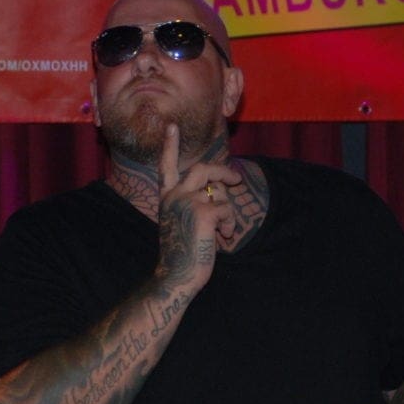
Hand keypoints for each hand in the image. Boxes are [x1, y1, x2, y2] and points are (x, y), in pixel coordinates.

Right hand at [155, 122, 242, 288]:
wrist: (176, 277)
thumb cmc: (183, 254)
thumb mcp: (184, 222)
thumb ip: (196, 202)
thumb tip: (221, 188)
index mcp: (166, 199)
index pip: (166, 167)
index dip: (169, 146)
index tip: (171, 126)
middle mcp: (174, 196)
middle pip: (202, 169)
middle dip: (222, 171)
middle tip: (237, 178)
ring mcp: (187, 202)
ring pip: (220, 194)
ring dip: (227, 212)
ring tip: (222, 231)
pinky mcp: (203, 212)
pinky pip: (227, 210)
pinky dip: (230, 225)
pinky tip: (222, 238)